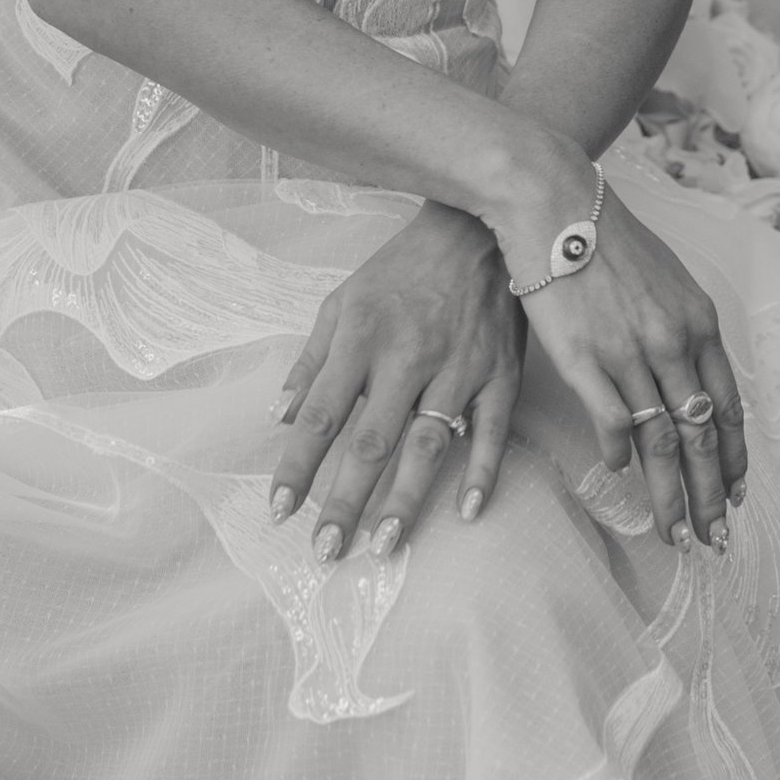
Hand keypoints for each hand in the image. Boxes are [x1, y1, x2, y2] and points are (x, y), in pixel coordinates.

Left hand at [268, 203, 523, 564]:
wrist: (478, 228)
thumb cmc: (402, 270)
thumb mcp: (343, 301)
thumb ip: (311, 360)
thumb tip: (278, 416)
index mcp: (361, 338)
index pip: (319, 414)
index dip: (297, 466)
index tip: (279, 511)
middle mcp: (406, 357)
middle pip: (370, 440)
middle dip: (344, 500)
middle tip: (325, 551)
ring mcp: (458, 368)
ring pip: (427, 443)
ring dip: (405, 499)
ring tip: (384, 546)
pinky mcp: (501, 374)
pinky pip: (490, 430)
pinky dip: (481, 471)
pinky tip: (467, 511)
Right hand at [490, 138, 747, 552]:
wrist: (554, 201)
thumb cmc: (606, 237)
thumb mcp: (666, 280)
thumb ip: (681, 329)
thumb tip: (688, 376)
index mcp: (698, 325)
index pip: (728, 409)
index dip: (732, 460)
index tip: (735, 497)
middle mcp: (673, 343)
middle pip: (702, 437)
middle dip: (710, 497)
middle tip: (715, 541)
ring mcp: (630, 353)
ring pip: (662, 441)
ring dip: (670, 495)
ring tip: (674, 534)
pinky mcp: (583, 358)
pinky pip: (610, 421)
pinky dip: (618, 454)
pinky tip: (619, 475)